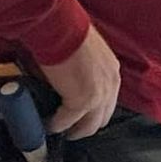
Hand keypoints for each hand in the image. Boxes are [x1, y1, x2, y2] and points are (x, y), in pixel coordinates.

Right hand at [40, 24, 120, 139]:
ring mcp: (98, 95)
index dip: (95, 112)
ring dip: (74, 131)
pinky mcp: (81, 102)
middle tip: (71, 130)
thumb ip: (87, 70)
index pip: (108, 101)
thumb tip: (72, 80)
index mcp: (112, 72)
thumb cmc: (70, 34)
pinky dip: (57, 126)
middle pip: (102, 118)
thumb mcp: (88, 54)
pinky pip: (66, 122)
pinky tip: (48, 126)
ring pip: (89, 126)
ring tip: (60, 132)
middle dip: (86, 126)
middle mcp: (110, 85)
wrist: (61, 29)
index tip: (82, 117)